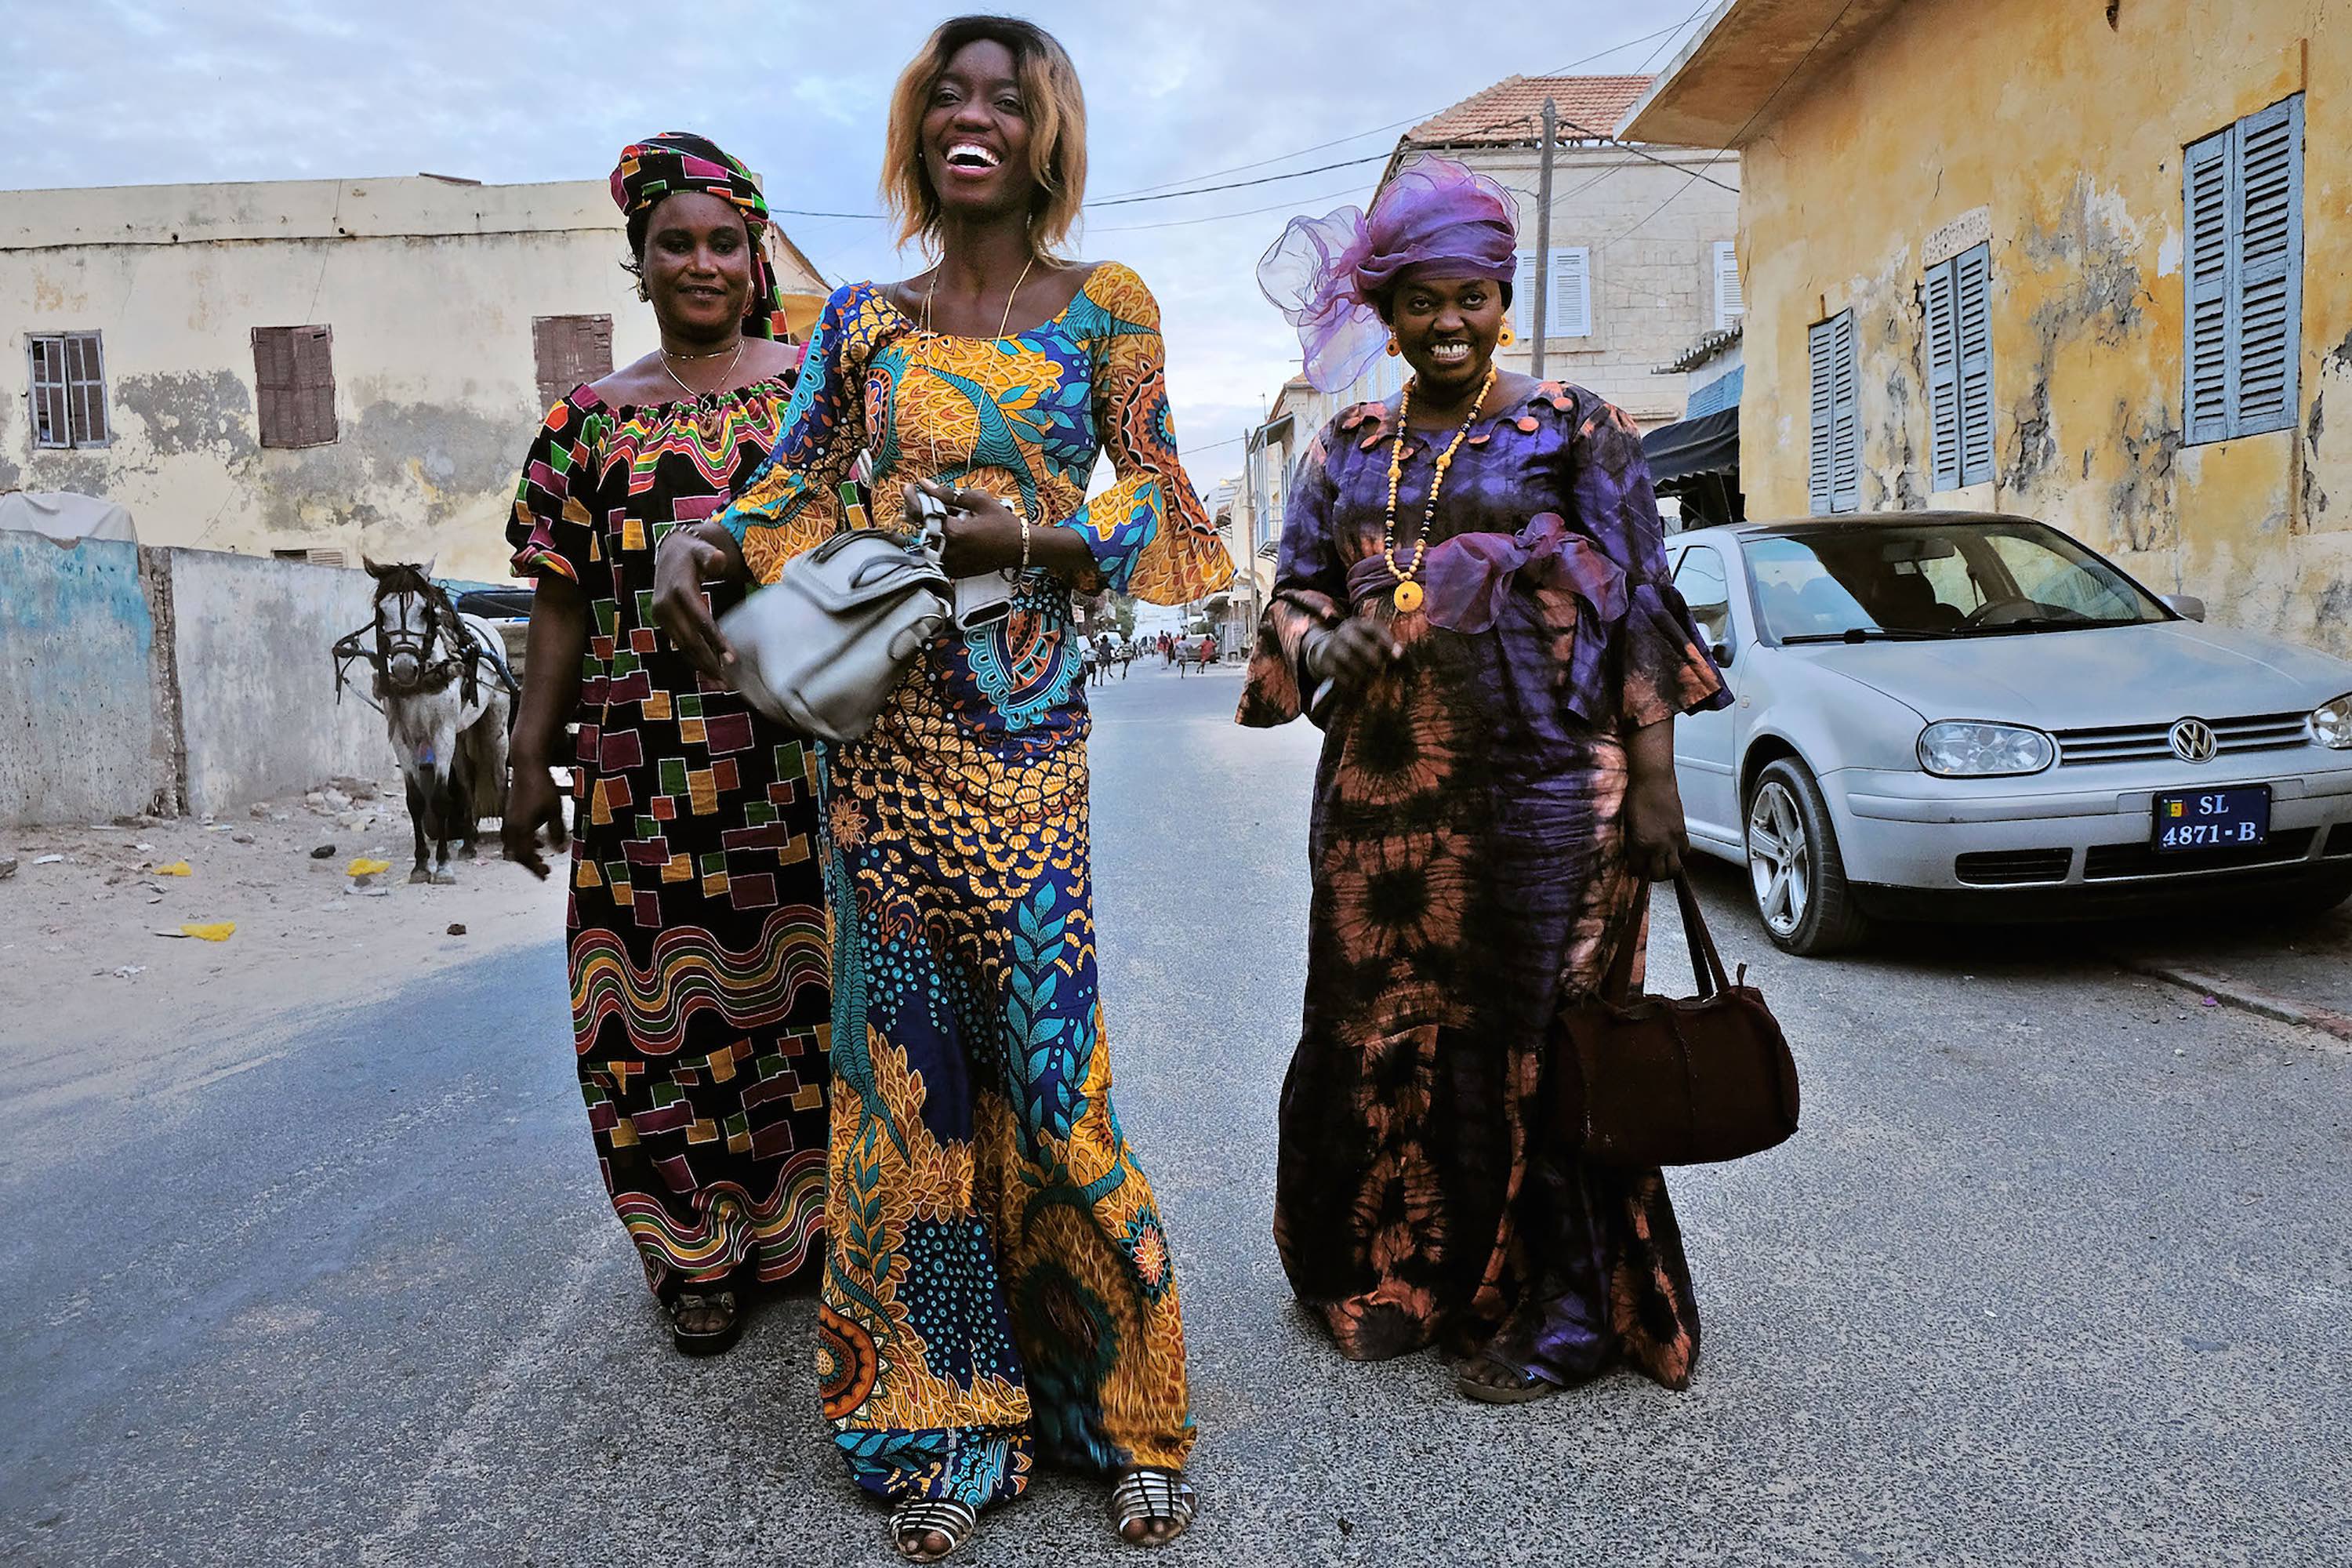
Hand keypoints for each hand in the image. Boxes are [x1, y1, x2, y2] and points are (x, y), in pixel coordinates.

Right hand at [501, 758, 569, 880]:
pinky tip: (536, 842)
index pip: (525, 856)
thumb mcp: (555, 810)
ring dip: (526, 854)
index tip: (545, 875)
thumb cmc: (543, 787)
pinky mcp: (509, 814)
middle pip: (516, 854)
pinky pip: (512, 836)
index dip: (535, 868)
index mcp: (521, 828)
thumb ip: (557, 832)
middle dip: (530, 864)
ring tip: (540, 859)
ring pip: (513, 846)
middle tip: (544, 871)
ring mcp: (508, 820)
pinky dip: (523, 843)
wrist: (527, 767)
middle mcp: (510, 826)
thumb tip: (561, 850)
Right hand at [652, 523, 748, 677]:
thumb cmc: (692, 552)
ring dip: (701, 666)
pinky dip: (692, 659)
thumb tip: (718, 559)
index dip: (715, 639)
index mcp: (678, 590)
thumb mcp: (702, 549)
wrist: (668, 553)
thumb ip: (710, 555)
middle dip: (709, 661)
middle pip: (689, 639)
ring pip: (682, 646)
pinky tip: (707, 672)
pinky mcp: (662, 622)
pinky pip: (679, 644)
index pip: (699, 619)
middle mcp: (665, 605)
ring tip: (721, 683)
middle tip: (727, 681)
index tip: (731, 658)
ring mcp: (661, 615)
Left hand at [906, 478, 1025, 577]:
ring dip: (929, 529)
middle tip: (922, 500)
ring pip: (928, 544)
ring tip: (941, 516)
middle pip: (922, 530)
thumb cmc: (1002, 522)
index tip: (907, 488)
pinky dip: (939, 543)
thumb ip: (949, 494)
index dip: (911, 499)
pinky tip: (949, 532)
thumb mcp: (978, 501)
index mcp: (953, 532)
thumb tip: (925, 484)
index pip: (921, 515)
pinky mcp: (956, 571)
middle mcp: (949, 551)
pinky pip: (938, 555)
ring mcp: (952, 564)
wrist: (1020, 547)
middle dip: (919, 514)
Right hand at [1304, 619, 1402, 701]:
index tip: (1397, 656)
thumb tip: (1399, 653)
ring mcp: (1332, 646)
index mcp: (1359, 625)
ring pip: (1348, 659)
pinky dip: (1349, 681)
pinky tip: (1354, 685)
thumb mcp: (1369, 641)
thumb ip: (1385, 646)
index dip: (1386, 641)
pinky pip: (1338, 673)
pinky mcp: (1324, 661)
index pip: (1373, 628)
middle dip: (1372, 658)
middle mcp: (1344, 632)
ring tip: (1368, 679)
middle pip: (1358, 643)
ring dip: (1361, 672)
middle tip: (1380, 670)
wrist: (1325, 652)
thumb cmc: (1356, 648)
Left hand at [1624, 766, 1690, 882]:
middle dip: (1652, 876)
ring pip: (1675, 868)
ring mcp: (1673, 839)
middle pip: (1660, 874)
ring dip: (1668, 869)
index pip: (1638, 869)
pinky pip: (1685, 851)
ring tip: (1660, 863)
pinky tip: (1671, 848)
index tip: (1633, 868)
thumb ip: (1631, 842)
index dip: (1635, 871)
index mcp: (1641, 843)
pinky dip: (1679, 854)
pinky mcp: (1682, 831)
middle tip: (1647, 870)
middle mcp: (1659, 845)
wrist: (1652, 779)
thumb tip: (1632, 853)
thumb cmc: (1635, 795)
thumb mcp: (1627, 823)